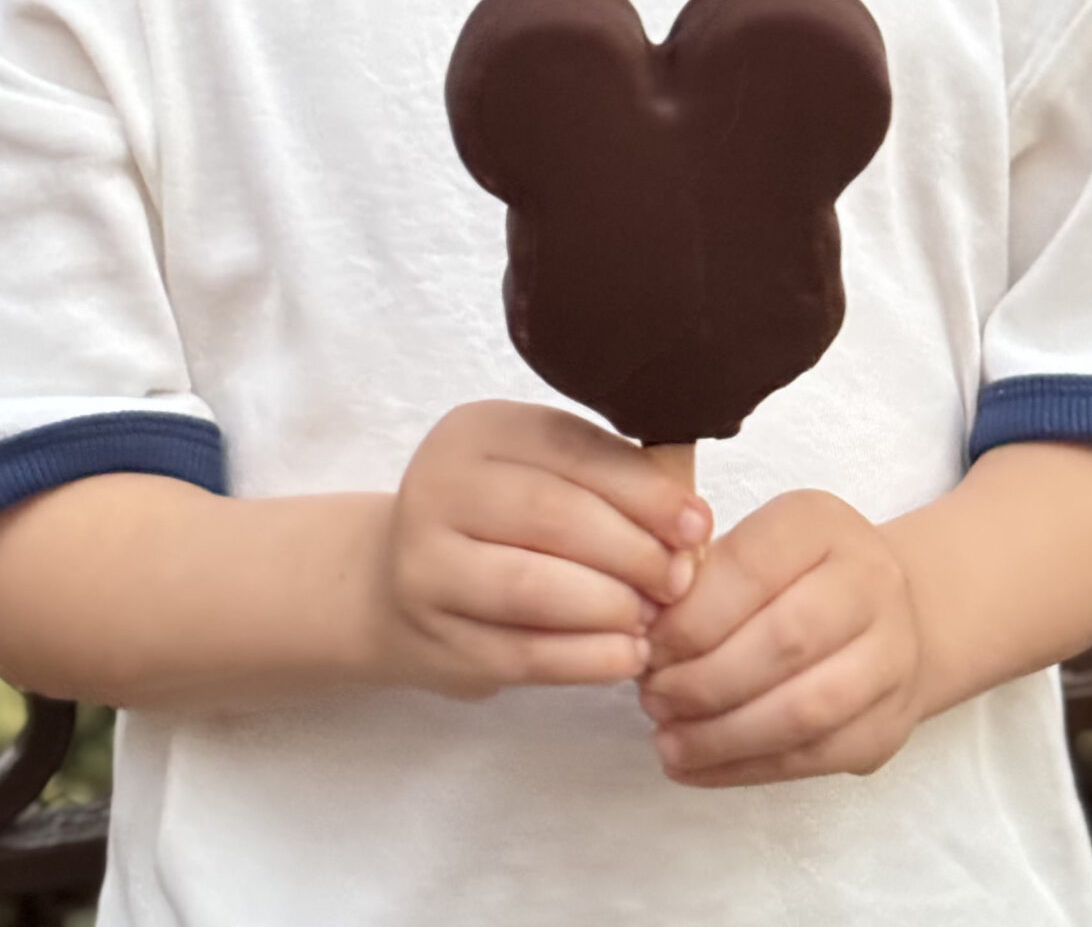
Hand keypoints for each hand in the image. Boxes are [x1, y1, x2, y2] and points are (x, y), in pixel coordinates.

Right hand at [366, 400, 712, 700]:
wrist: (394, 584)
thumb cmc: (496, 519)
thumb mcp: (539, 470)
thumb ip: (607, 477)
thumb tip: (691, 516)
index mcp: (477, 431)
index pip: (569, 450)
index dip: (642, 489)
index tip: (698, 523)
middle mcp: (439, 488)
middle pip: (551, 516)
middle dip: (632, 551)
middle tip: (680, 579)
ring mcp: (427, 567)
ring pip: (532, 587)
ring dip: (610, 606)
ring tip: (653, 616)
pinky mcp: (437, 641)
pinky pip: (522, 654)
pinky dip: (586, 659)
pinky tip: (625, 656)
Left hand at [637, 488, 926, 785]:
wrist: (897, 611)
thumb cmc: (797, 574)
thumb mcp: (755, 543)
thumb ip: (705, 574)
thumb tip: (644, 626)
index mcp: (822, 525)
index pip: (754, 567)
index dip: (692, 615)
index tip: (646, 644)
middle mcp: (870, 585)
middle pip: (784, 642)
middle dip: (704, 679)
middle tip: (652, 696)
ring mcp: (890, 658)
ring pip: (804, 711)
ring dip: (722, 735)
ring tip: (667, 738)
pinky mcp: (887, 726)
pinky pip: (813, 759)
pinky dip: (743, 769)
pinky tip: (694, 766)